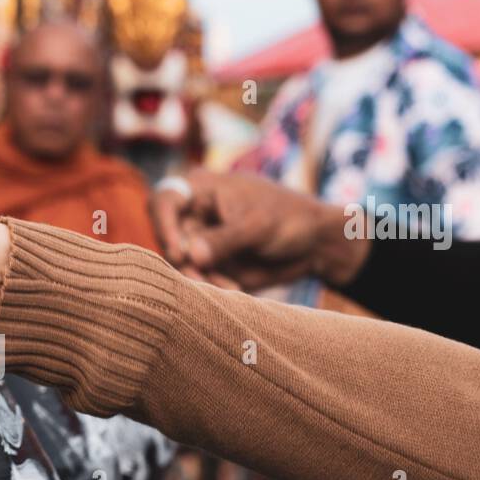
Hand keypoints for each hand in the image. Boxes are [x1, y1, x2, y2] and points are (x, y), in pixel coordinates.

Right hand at [152, 170, 365, 288]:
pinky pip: (200, 279)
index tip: (179, 251)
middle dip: (186, 263)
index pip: (164, 201)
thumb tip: (189, 255)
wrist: (315, 243)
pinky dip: (213, 287)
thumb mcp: (257, 225)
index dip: (164, 225)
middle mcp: (195, 215)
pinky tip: (235, 290)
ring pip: (183, 265)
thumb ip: (223, 239)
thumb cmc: (290, 218)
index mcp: (202, 190)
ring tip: (230, 288)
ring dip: (200, 279)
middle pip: (170, 240)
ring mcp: (201, 241)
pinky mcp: (211, 265)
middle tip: (202, 278)